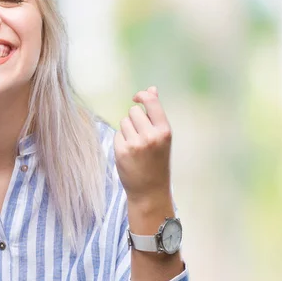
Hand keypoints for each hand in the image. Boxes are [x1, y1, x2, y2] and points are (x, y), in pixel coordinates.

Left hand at [114, 86, 171, 206]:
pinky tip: (128, 153)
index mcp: (164, 131)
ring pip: (124, 122)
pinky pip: (117, 134)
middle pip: (133, 111)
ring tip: (135, 146)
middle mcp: (151, 136)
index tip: (136, 97)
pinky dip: (120, 141)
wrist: (150, 191)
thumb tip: (152, 89)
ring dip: (126, 130)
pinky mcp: (122, 151)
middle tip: (140, 136)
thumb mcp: (162, 137)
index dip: (142, 95)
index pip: (151, 101)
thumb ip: (156, 114)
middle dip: (134, 119)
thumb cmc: (157, 162)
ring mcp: (135, 144)